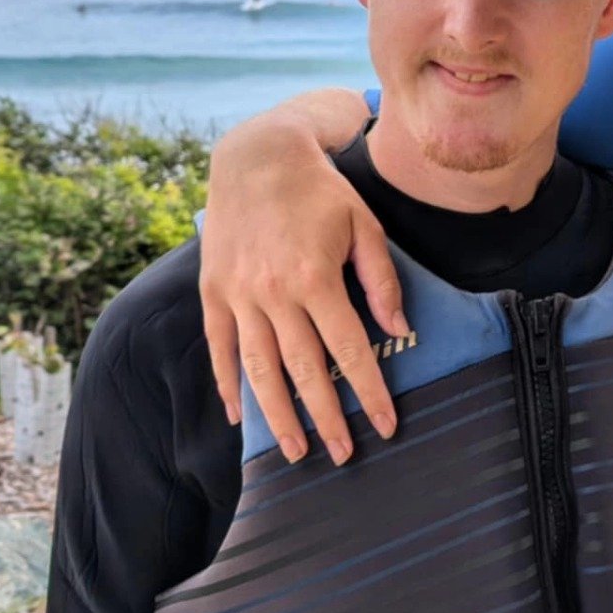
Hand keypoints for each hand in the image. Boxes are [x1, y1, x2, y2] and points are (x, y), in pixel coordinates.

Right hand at [199, 112, 405, 463]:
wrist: (258, 157)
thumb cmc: (322, 191)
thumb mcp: (364, 225)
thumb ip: (381, 279)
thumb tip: (399, 327)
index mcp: (315, 277)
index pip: (348, 349)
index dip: (369, 391)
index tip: (386, 425)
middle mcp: (272, 293)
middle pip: (303, 371)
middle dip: (326, 418)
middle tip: (344, 455)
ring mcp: (238, 294)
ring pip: (259, 369)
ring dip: (278, 416)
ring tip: (296, 451)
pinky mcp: (213, 291)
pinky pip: (219, 348)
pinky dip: (229, 384)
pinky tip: (241, 417)